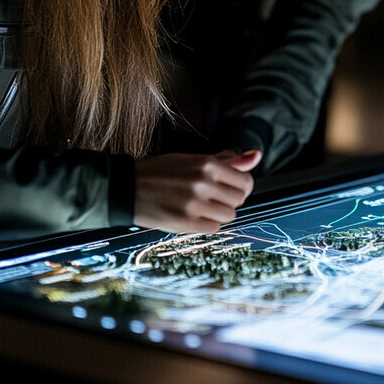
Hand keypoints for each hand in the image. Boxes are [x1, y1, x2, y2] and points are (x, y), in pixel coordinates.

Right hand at [134, 149, 261, 232]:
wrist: (127, 188)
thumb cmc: (162, 171)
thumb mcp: (193, 159)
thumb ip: (226, 160)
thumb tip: (256, 155)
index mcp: (207, 164)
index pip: (245, 181)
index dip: (241, 187)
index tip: (230, 188)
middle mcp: (203, 183)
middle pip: (239, 200)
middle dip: (230, 199)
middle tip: (213, 197)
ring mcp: (195, 204)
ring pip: (228, 215)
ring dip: (220, 213)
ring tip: (202, 206)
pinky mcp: (185, 223)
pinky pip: (214, 228)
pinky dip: (208, 224)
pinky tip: (195, 216)